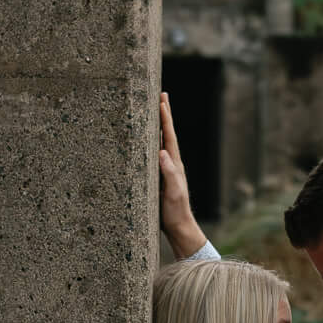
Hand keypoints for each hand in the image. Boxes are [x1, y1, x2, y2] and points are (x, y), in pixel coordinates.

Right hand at [159, 93, 207, 257]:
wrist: (178, 227)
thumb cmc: (175, 211)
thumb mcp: (173, 193)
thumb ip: (169, 174)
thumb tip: (163, 153)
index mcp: (175, 164)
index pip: (169, 136)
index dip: (165, 118)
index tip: (161, 100)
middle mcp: (171, 163)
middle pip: (166, 133)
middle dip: (163, 114)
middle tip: (161, 95)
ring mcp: (165, 169)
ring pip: (159, 142)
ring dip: (156, 126)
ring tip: (152, 110)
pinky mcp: (158, 177)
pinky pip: (152, 154)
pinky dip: (149, 142)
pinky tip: (144, 140)